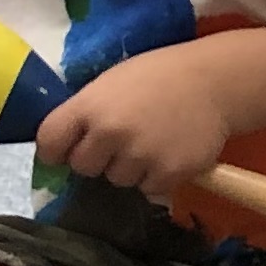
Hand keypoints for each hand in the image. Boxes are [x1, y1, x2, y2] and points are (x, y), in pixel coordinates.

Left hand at [35, 45, 231, 199]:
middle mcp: (110, 132)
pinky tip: (170, 152)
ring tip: (152, 143)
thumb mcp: (112, 83)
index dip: (56, 150)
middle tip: (121, 141)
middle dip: (98, 159)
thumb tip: (64, 145)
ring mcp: (139, 155)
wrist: (216, 81)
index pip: (49, 142)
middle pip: (83, 167)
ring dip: (130, 168)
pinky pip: (148, 189)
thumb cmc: (159, 76)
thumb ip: (86, 112)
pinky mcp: (168, 174)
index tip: (67, 150)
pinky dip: (157, 176)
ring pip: (117, 180)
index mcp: (89, 105)